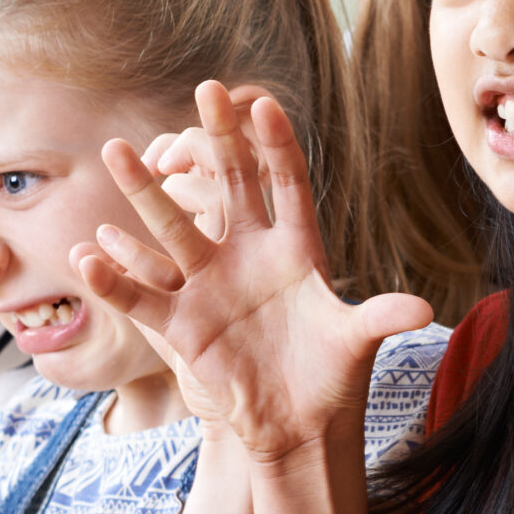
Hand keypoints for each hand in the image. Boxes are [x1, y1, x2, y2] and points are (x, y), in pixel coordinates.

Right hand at [73, 82, 428, 461]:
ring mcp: (211, 286)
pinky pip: (143, 297)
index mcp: (297, 251)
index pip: (289, 184)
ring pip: (171, 228)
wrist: (300, 426)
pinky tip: (90, 255)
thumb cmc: (334, 377)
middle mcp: (249, 256)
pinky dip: (115, 280)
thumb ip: (380, 319)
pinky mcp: (184, 325)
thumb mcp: (356, 343)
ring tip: (115, 149)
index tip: (263, 103)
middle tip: (207, 87)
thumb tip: (423, 309)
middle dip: (218, 139)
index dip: (277, 145)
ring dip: (144, 192)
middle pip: (231, 185)